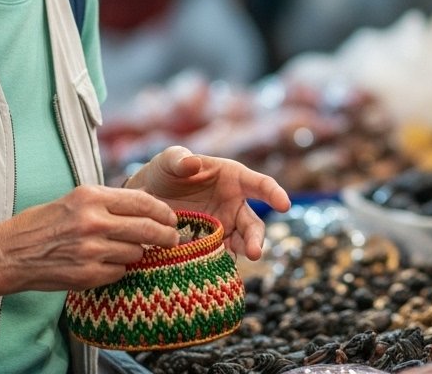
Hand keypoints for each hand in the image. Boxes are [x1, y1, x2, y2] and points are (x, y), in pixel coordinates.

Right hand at [0, 184, 178, 291]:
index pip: (142, 201)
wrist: (10, 253)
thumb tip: (148, 205)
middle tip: (172, 239)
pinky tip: (104, 265)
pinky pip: (120, 272)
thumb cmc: (43, 224)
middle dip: (166, 235)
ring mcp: (91, 250)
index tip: (171, 218)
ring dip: (136, 253)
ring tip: (122, 251)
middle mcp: (93, 221)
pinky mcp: (87, 275)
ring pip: (136, 253)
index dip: (163, 211)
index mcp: (91, 197)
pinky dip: (118, 270)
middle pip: (148, 229)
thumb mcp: (75, 200)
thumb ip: (109, 201)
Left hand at [125, 146, 290, 259]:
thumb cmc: (166, 171)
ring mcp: (223, 226)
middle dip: (256, 239)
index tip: (284, 205)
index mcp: (234, 179)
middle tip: (255, 252)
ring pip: (241, 243)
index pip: (261, 185)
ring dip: (242, 254)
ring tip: (235, 263)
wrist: (147, 197)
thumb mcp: (170, 160)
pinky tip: (213, 270)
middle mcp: (234, 204)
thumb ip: (180, 160)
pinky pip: (219, 255)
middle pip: (253, 224)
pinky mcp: (209, 243)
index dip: (274, 194)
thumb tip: (192, 163)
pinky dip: (218, 263)